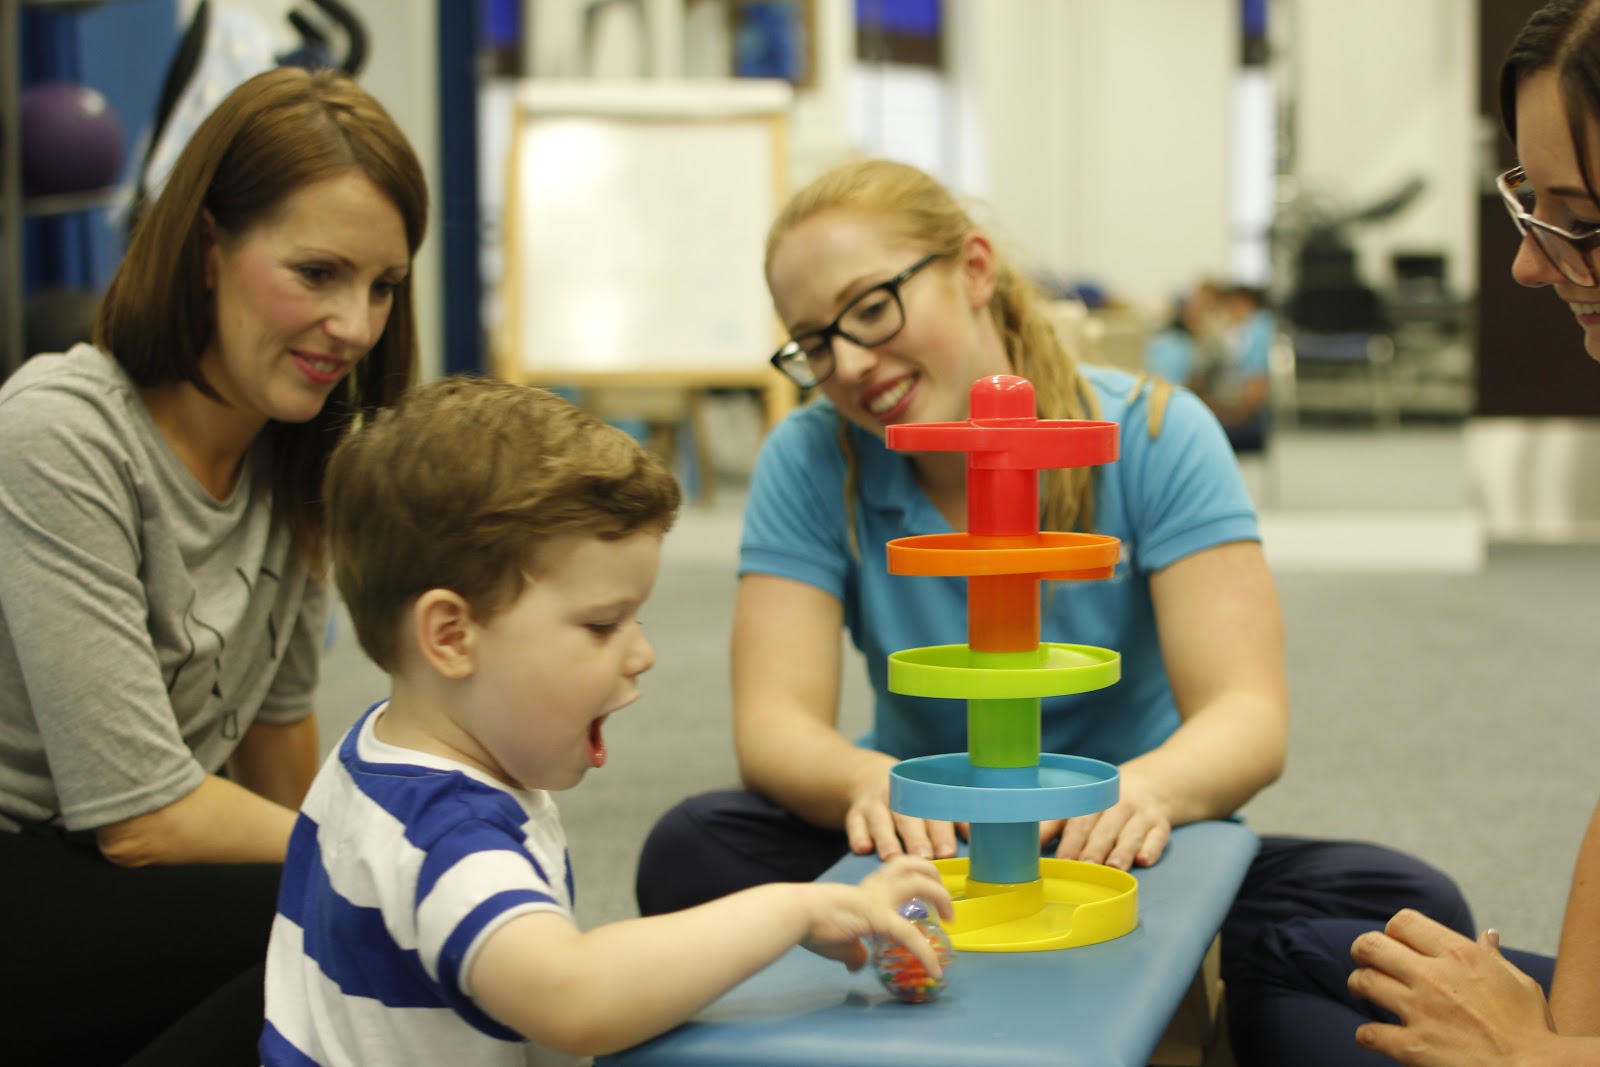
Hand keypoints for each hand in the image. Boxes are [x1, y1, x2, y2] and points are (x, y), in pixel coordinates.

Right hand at [799, 855, 954, 974]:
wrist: (797, 913)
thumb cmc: (812, 924)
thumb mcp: (839, 941)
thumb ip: (854, 950)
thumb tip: (857, 962)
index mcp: (868, 890)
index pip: (899, 874)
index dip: (920, 881)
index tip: (930, 904)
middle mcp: (876, 888)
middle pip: (913, 864)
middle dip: (935, 877)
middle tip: (946, 904)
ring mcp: (879, 899)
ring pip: (919, 881)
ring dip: (941, 896)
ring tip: (950, 917)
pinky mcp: (878, 918)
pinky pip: (910, 935)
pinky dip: (926, 953)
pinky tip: (934, 969)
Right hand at [843, 758, 959, 861]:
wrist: (869, 778)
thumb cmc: (912, 801)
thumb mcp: (933, 802)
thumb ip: (955, 820)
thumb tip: (979, 841)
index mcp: (923, 795)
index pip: (935, 812)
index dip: (942, 831)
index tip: (947, 852)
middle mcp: (899, 797)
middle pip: (908, 817)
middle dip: (916, 837)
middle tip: (923, 857)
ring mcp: (875, 804)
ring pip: (881, 820)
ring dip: (887, 838)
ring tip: (892, 857)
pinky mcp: (855, 813)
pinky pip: (854, 823)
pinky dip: (857, 835)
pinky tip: (861, 849)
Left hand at [1039, 767, 1171, 869]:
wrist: (1153, 784)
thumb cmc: (1104, 804)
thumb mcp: (1079, 807)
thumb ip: (1052, 825)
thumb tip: (1020, 846)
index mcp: (1090, 799)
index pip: (1075, 818)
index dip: (1066, 838)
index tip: (1057, 859)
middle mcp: (1115, 804)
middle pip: (1101, 826)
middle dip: (1090, 847)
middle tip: (1080, 867)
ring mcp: (1140, 814)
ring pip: (1129, 833)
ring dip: (1120, 850)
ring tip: (1112, 868)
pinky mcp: (1161, 825)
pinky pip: (1158, 836)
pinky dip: (1151, 847)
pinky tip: (1144, 859)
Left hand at [1347, 909, 1555, 1065]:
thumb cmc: (1532, 1029)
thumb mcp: (1519, 983)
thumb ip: (1495, 957)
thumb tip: (1488, 935)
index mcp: (1460, 955)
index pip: (1403, 921)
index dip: (1394, 930)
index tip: (1397, 944)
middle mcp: (1434, 977)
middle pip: (1370, 945)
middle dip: (1363, 951)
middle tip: (1367, 962)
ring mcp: (1420, 1011)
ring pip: (1363, 982)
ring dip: (1359, 985)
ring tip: (1365, 990)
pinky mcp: (1413, 1047)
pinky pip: (1368, 1033)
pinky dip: (1366, 1034)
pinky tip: (1374, 1036)